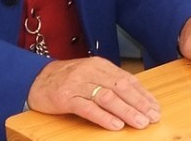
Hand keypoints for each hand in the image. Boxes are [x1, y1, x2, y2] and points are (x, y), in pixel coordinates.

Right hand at [27, 57, 159, 130]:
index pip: (127, 80)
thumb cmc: (67, 79)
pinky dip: (103, 117)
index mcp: (101, 65)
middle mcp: (91, 72)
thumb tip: (136, 97)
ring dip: (126, 112)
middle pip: (120, 88)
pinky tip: (115, 125)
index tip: (155, 107)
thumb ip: (110, 82)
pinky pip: (88, 108)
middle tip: (153, 117)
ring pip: (107, 98)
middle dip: (139, 104)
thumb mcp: (91, 75)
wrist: (35, 79)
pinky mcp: (66, 98)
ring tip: (140, 122)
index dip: (143, 95)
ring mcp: (78, 84)